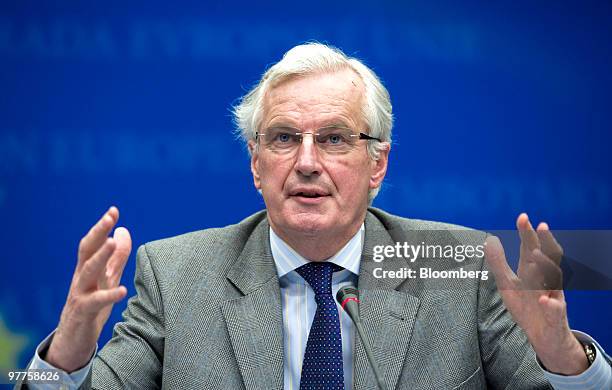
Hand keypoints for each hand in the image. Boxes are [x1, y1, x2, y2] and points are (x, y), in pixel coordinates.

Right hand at [45, 206, 131, 371]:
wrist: (74, 338)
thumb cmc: (92, 304)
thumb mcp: (107, 278)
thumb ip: (117, 257)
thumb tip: (123, 230)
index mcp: (87, 267)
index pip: (92, 243)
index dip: (102, 226)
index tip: (114, 210)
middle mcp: (81, 277)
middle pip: (86, 250)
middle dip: (98, 232)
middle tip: (110, 216)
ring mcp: (80, 294)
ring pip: (88, 271)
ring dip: (100, 256)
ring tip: (111, 242)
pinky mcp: (83, 312)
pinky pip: (95, 302)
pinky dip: (109, 295)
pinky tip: (122, 290)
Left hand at [485, 213, 588, 374]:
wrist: (544, 336)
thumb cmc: (526, 307)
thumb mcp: (507, 285)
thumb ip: (498, 263)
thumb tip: (489, 239)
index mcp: (532, 271)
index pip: (531, 248)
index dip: (527, 233)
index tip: (522, 216)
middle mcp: (545, 280)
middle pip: (547, 257)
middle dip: (543, 242)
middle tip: (540, 225)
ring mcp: (553, 296)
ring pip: (554, 279)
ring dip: (546, 266)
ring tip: (535, 254)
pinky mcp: (556, 317)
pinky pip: (556, 310)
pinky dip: (551, 305)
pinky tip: (544, 300)